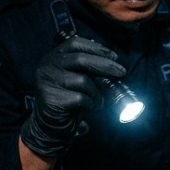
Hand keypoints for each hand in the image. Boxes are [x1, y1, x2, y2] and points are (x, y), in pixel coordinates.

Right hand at [20, 35, 125, 158]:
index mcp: (54, 56)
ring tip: (99, 101)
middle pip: (81, 59)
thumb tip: (113, 62)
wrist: (51, 126)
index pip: (75, 43)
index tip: (114, 57)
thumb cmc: (69, 99)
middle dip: (105, 65)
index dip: (97, 49)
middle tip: (121, 72)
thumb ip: (88, 67)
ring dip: (97, 92)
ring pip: (82, 80)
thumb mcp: (77, 78)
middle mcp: (48, 65)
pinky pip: (80, 98)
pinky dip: (91, 103)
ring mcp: (47, 81)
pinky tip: (92, 108)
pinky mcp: (51, 98)